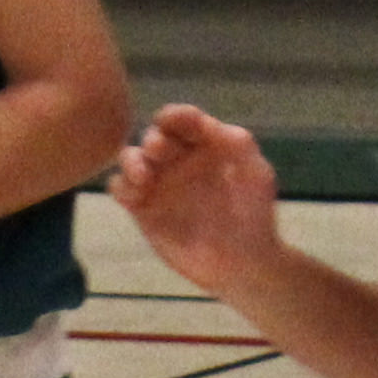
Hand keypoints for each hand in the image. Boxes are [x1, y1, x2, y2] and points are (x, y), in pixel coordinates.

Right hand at [110, 103, 280, 288]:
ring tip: (143, 177)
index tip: (174, 122)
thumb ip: (237, 144)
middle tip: (159, 151)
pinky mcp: (142, 209)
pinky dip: (122, 187)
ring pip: (130, 158)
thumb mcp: (256, 173)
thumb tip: (208, 124)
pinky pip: (121, 189)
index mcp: (202, 144)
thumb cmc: (254, 213)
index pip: (183, 120)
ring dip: (131, 160)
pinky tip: (135, 197)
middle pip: (153, 136)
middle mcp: (176, 158)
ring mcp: (157, 183)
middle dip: (154, 138)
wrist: (242, 261)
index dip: (177, 116)